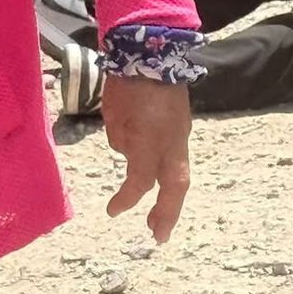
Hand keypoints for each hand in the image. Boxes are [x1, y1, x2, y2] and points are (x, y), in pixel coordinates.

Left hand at [102, 76, 191, 244]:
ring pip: (179, 174)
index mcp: (152, 140)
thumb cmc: (128, 87)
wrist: (151, 57)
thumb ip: (123, 141)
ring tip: (159, 221)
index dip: (128, 198)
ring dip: (170, 200)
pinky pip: (175, 159)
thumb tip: (129, 152)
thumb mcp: (117, 117)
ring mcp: (179, 135)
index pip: (142, 178)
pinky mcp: (180, 129)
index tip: (112, 212)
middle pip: (175, 183)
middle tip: (157, 236)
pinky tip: (157, 185)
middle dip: (167, 212)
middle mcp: (171, 142)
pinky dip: (167, 177)